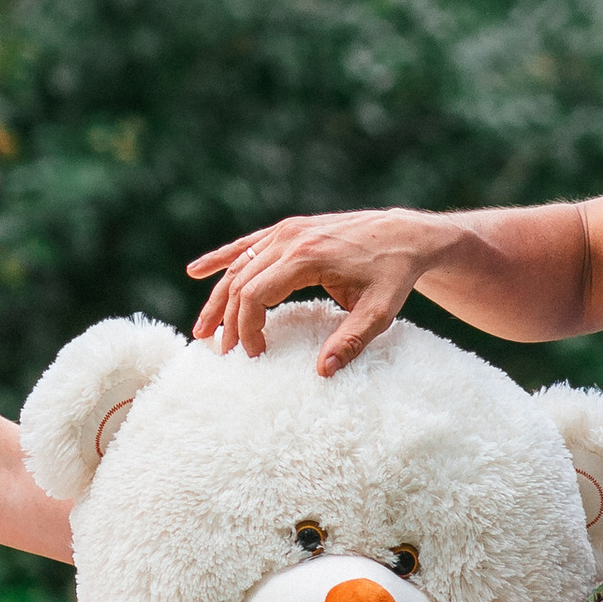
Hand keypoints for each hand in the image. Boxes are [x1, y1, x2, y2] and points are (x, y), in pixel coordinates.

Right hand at [187, 206, 442, 373]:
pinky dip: (221, 258)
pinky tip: (196, 271)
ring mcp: (287, 230)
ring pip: (238, 265)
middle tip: (224, 353)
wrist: (406, 234)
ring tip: (201, 330)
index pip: (255, 295)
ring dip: (217, 297)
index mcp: (307, 257)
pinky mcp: (290, 229)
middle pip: (241, 282)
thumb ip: (351, 341)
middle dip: (228, 320)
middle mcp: (291, 238)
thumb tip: (322, 372)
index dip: (246, 327)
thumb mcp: (379, 312)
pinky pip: (247, 244)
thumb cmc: (393, 275)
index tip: (254, 354)